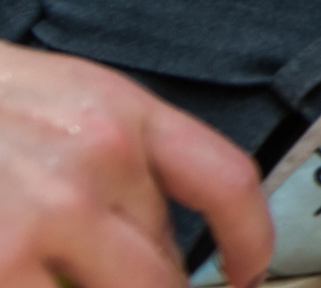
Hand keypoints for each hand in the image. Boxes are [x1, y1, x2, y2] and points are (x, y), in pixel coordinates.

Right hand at [0, 41, 270, 287]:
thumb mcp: (49, 97)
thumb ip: (115, 154)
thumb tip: (159, 239)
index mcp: (116, 112)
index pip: (223, 183)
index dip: (251, 242)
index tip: (246, 277)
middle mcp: (90, 163)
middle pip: (164, 271)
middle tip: (118, 286)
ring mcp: (37, 221)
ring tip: (53, 273)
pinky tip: (23, 275)